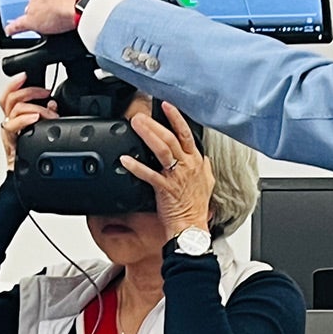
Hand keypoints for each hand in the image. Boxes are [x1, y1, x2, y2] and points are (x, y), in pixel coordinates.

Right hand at [0, 72, 58, 170]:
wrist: (24, 178)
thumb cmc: (32, 156)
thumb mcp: (45, 130)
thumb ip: (49, 115)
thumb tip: (53, 104)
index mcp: (16, 118)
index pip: (10, 95)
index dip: (15, 83)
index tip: (26, 75)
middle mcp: (10, 123)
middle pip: (9, 98)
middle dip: (29, 91)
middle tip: (45, 92)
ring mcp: (9, 132)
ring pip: (13, 109)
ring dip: (34, 107)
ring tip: (48, 114)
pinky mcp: (10, 142)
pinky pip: (12, 126)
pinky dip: (24, 119)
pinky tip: (35, 119)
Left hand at [120, 102, 212, 238]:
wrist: (191, 228)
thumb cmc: (196, 208)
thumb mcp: (207, 183)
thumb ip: (204, 167)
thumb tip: (204, 157)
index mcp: (196, 162)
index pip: (186, 134)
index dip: (176, 118)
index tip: (166, 105)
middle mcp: (187, 166)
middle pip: (171, 138)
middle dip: (155, 124)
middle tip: (140, 116)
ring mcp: (176, 177)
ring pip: (162, 150)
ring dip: (148, 136)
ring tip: (135, 126)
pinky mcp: (165, 189)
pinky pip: (149, 175)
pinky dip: (136, 167)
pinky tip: (125, 160)